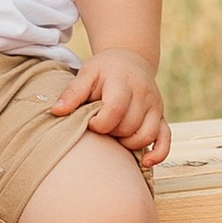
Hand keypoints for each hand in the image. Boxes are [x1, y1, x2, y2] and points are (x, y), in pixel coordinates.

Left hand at [51, 48, 168, 170]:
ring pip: (146, 135)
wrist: (130, 59)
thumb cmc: (104, 70)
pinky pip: (165, 139)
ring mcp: (155, 106)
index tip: (90, 122)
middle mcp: (143, 94)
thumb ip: (72, 93)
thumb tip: (56, 111)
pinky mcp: (161, 116)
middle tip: (101, 127)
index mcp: (123, 82)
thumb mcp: (86, 74)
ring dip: (128, 143)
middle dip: (111, 133)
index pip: (115, 109)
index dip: (99, 123)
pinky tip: (145, 162)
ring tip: (115, 136)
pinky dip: (158, 154)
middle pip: (128, 126)